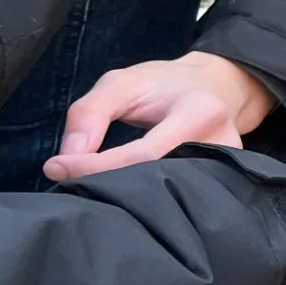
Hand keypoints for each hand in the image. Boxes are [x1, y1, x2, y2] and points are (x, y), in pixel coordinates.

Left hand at [44, 51, 275, 181]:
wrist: (220, 88)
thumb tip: (63, 164)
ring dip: (129, 198)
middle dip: (111, 186)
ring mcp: (228, 169)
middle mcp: (223, 144)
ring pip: (172, 197)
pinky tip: (125, 198)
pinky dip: (148, 201)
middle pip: (161, 182)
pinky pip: (181, 199)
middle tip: (73, 185)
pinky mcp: (225, 184)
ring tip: (96, 192)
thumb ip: (90, 114)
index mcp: (200, 112)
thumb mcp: (123, 83)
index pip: (144, 153)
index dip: (96, 166)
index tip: (56, 167)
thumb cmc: (167, 85)